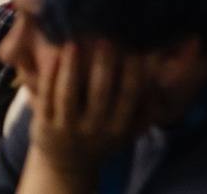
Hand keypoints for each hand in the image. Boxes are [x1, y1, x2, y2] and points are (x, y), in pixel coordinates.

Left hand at [28, 40, 146, 178]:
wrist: (68, 166)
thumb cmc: (106, 136)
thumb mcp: (131, 129)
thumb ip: (148, 105)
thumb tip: (164, 79)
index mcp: (118, 129)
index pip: (129, 96)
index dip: (134, 71)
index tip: (135, 48)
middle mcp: (93, 130)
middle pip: (99, 93)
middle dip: (103, 65)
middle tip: (105, 39)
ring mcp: (66, 130)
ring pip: (68, 94)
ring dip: (71, 67)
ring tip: (74, 44)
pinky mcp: (43, 127)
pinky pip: (47, 98)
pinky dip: (50, 77)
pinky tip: (56, 58)